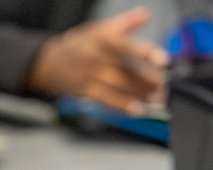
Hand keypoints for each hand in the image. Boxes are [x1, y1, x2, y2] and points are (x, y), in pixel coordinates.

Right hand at [26, 7, 167, 114]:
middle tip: (163, 86)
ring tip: (155, 99)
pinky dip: (121, 106)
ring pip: (118, 87)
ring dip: (138, 95)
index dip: (147, 52)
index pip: (128, 45)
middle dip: (148, 80)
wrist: (48, 63)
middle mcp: (95, 57)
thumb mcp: (100, 28)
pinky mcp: (84, 91)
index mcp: (103, 38)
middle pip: (127, 70)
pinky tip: (134, 110)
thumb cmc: (79, 45)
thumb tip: (144, 16)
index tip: (164, 60)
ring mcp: (89, 76)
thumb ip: (125, 22)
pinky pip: (105, 100)